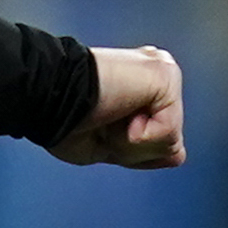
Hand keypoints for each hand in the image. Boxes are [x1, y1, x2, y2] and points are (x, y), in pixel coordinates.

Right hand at [52, 45, 186, 168]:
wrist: (50, 97)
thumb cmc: (66, 118)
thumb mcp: (111, 146)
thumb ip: (145, 150)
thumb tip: (178, 155)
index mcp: (145, 88)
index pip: (163, 138)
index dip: (132, 150)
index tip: (101, 130)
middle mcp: (158, 76)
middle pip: (170, 142)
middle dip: (134, 148)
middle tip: (104, 124)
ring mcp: (164, 73)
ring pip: (171, 139)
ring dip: (132, 143)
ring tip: (108, 117)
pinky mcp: (165, 76)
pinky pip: (168, 131)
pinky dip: (138, 136)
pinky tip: (117, 112)